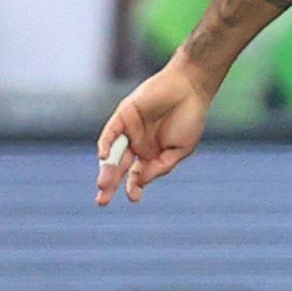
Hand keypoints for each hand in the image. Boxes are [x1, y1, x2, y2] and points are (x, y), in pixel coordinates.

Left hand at [94, 63, 213, 205]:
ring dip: (107, 170)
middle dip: (111, 185)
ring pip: (113, 154)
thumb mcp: (181, 149)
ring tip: (103, 186)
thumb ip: (162, 166)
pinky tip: (104, 157)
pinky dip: (106, 144)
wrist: (190, 88)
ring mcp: (129, 131)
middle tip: (101, 202)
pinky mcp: (124, 115)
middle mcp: (138, 144)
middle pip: (120, 168)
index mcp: (152, 154)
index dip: (134, 187)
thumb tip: (140, 181)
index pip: (137, 175)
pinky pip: (111, 132)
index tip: (134, 198)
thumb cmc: (190, 118)